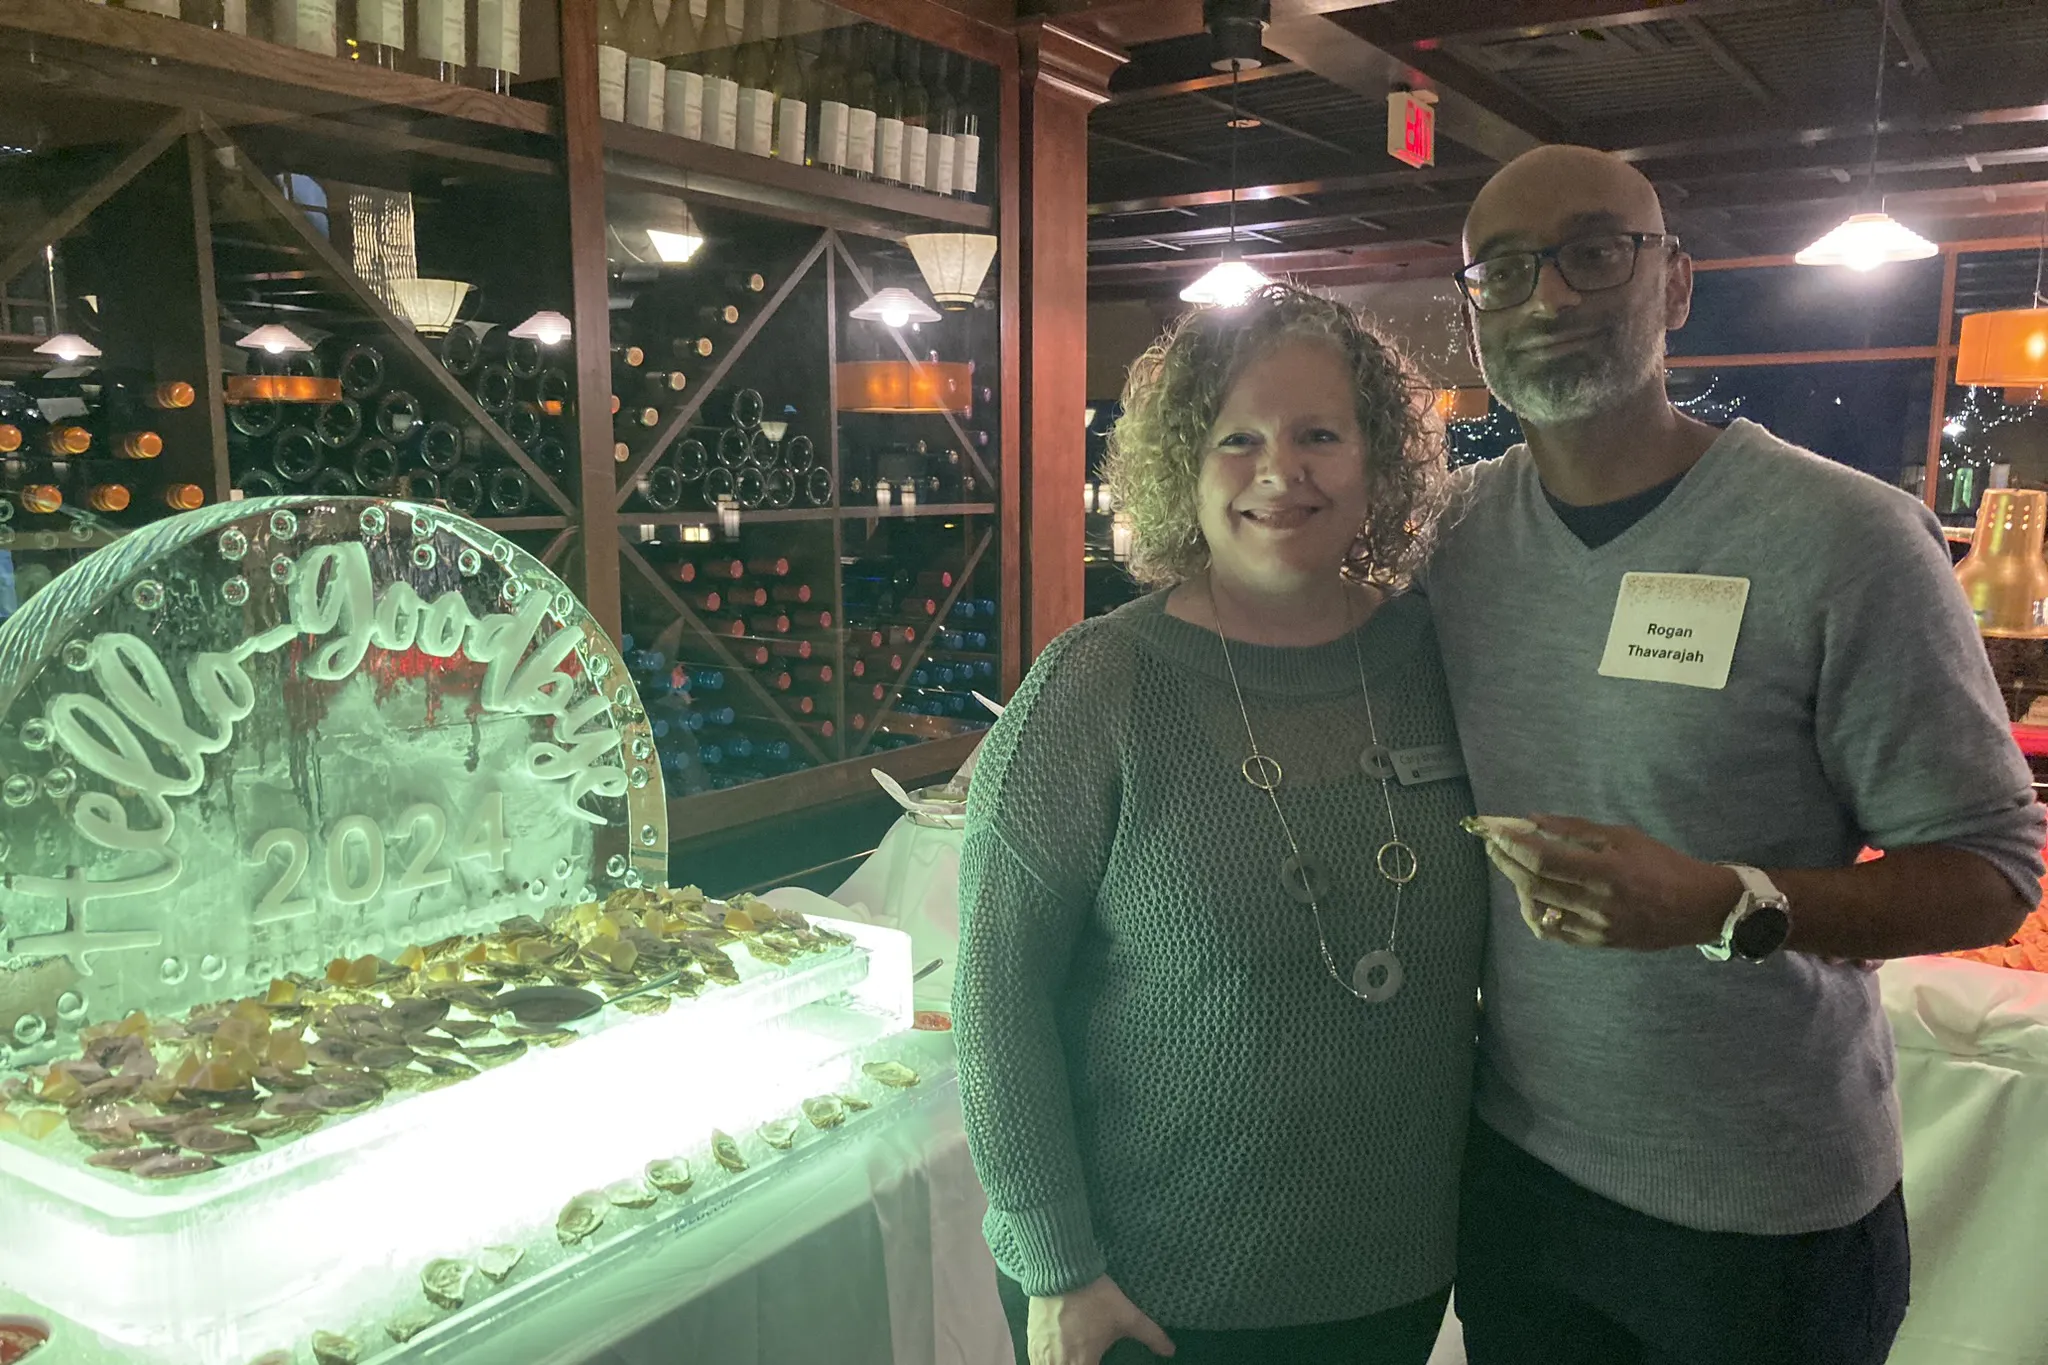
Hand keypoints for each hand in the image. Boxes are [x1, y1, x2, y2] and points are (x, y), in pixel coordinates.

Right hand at [1027, 1275, 1175, 1364]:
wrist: (1061, 1270)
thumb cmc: (1095, 1296)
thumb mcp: (1127, 1315)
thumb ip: (1151, 1335)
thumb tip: (1171, 1350)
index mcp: (1083, 1363)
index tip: (1099, 1364)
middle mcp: (1058, 1364)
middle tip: (1088, 1360)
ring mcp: (1041, 1353)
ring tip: (1075, 1360)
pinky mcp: (1031, 1340)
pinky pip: (1035, 1362)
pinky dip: (1045, 1363)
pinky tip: (1056, 1358)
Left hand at [1482, 814, 1741, 952]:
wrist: (1699, 907)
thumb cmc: (1662, 864)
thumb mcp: (1623, 835)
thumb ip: (1575, 829)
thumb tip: (1533, 819)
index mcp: (1607, 869)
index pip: (1544, 858)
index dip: (1513, 843)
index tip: (1494, 830)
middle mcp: (1598, 901)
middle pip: (1534, 883)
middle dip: (1506, 861)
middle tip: (1493, 844)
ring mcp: (1595, 927)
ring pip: (1538, 908)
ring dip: (1517, 884)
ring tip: (1512, 866)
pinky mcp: (1597, 943)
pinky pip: (1552, 932)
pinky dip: (1534, 912)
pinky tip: (1532, 896)